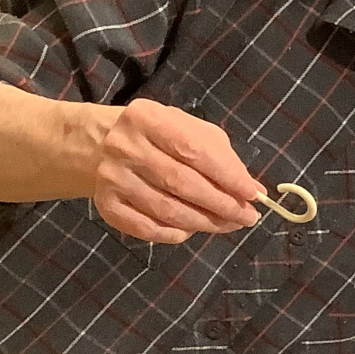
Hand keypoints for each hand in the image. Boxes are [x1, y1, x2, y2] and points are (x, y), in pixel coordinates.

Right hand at [90, 98, 261, 242]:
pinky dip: (173, 235)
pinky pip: (146, 228)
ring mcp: (112, 177)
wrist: (101, 144)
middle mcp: (125, 146)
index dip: (228, 176)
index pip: (195, 150)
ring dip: (204, 223)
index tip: (253, 194)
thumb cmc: (159, 137)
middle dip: (221, 205)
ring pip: (167, 210)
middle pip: (182, 184)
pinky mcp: (106, 204)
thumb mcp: (189, 131)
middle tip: (247, 217)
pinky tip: (190, 232)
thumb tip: (253, 190)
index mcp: (148, 118)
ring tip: (228, 225)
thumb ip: (222, 157)